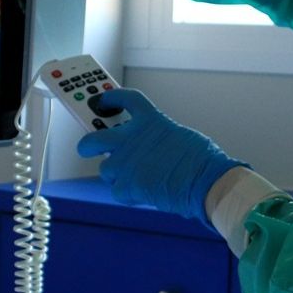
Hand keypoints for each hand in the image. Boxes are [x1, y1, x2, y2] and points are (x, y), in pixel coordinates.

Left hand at [77, 89, 243, 222]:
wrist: (205, 182)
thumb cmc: (201, 161)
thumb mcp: (180, 137)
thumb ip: (157, 137)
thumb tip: (145, 147)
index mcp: (151, 120)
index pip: (126, 99)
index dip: (111, 98)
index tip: (103, 99)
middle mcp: (131, 138)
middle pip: (94, 138)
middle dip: (87, 144)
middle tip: (87, 147)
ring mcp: (125, 162)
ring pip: (106, 169)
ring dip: (116, 175)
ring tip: (135, 179)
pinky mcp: (125, 185)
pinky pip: (117, 191)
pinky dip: (128, 194)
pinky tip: (143, 194)